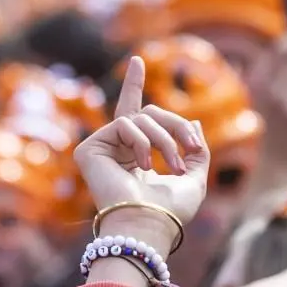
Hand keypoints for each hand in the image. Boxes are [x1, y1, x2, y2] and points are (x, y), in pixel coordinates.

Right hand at [78, 55, 208, 249]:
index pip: (137, 117)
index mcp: (136, 157)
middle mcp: (116, 151)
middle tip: (191, 149)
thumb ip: (197, 151)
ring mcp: (101, 150)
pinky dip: (142, 142)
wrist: (148, 227)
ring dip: (164, 139)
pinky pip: (123, 124)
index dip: (134, 86)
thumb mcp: (195, 179)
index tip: (137, 60)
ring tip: (172, 165)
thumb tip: (195, 123)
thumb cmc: (170, 213)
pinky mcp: (89, 150)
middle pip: (148, 114)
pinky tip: (144, 165)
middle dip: (176, 127)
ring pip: (140, 118)